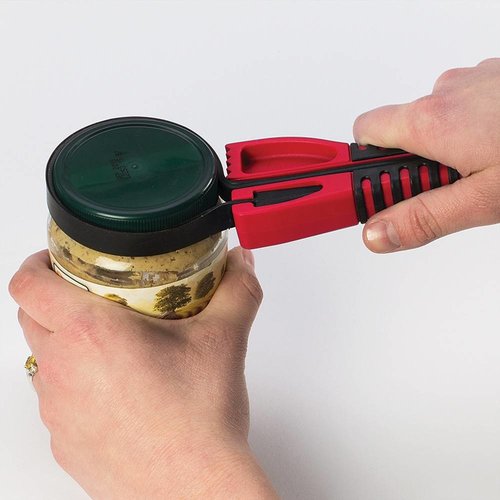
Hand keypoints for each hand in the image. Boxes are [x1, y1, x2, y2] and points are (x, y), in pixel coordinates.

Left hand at [9, 248, 276, 498]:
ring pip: (43, 361)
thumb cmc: (198, 418)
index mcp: (91, 334)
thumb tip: (242, 263)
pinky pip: (56, 400)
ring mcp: (58, 411)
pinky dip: (76, 384)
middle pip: (31, 318)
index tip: (56, 259)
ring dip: (65, 344)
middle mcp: (63, 370)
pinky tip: (118, 390)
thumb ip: (237, 290)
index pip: (29, 284)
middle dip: (55, 300)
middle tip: (96, 297)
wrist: (194, 488)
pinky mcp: (64, 443)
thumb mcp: (224, 339)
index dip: (38, 263)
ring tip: (110, 345)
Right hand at [353, 57, 499, 251]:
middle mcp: (446, 92)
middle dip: (413, 165)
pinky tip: (499, 147)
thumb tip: (377, 233)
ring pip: (436, 121)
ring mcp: (475, 81)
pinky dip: (471, 128)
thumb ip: (423, 218)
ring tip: (482, 172)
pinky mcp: (497, 80)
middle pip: (400, 132)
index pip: (362, 134)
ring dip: (445, 148)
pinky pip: (465, 107)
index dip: (362, 167)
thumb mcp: (485, 200)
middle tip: (444, 192)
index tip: (369, 194)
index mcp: (431, 121)